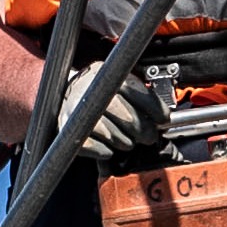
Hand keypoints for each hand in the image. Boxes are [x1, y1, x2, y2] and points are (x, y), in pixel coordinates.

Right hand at [55, 69, 176, 170]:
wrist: (63, 94)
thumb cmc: (96, 93)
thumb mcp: (116, 84)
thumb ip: (138, 95)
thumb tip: (164, 117)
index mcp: (104, 75)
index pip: (136, 92)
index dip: (155, 108)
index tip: (163, 118)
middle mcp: (89, 90)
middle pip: (128, 118)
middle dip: (143, 131)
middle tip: (148, 136)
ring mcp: (76, 111)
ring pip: (114, 135)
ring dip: (123, 141)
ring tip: (124, 138)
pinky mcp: (68, 129)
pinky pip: (96, 148)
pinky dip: (105, 150)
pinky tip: (107, 144)